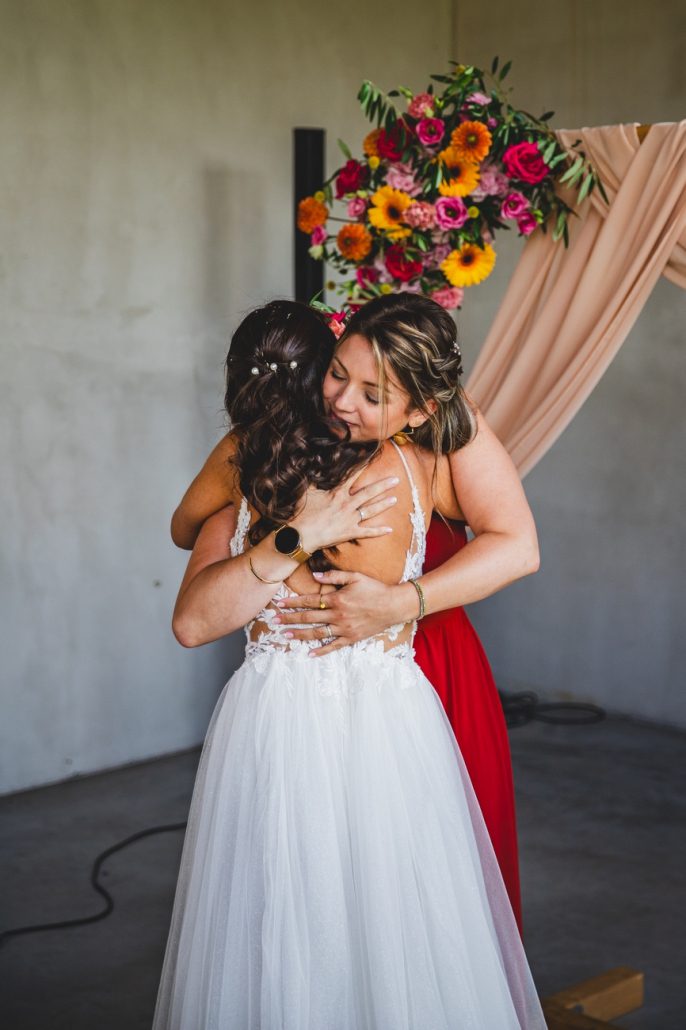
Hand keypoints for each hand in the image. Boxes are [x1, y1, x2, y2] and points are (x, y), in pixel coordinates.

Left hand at [272, 570, 414, 655]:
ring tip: (286, 635)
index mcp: (337, 599)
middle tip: (275, 621)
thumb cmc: (375, 588)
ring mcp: (344, 628)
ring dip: (300, 634)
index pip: (310, 600)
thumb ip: (334, 575)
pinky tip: (310, 653)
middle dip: (290, 619)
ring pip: (317, 633)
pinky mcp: (351, 638)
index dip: (293, 602)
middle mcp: (338, 615)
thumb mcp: (355, 577)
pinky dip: (322, 650)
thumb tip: (315, 575)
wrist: (394, 605)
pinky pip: (334, 646)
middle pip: (309, 618)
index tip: (279, 604)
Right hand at [292, 467, 399, 552]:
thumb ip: (314, 478)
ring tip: (395, 499)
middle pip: (369, 493)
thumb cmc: (301, 513)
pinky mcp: (349, 533)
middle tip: (396, 479)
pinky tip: (390, 529)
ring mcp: (349, 519)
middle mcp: (347, 504)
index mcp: (337, 493)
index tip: (372, 457)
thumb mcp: (306, 491)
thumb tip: (314, 464)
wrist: (299, 535)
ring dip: (384, 504)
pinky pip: (367, 532)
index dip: (363, 466)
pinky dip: (378, 531)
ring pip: (371, 510)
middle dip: (383, 485)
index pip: (353, 476)